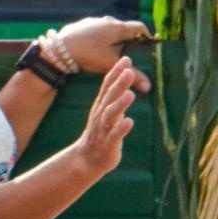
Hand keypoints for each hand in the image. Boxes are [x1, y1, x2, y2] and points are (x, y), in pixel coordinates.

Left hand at [55, 17, 152, 89]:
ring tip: (113, 52)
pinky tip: (95, 48)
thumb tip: (149, 87)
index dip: (146, 37)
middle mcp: (108, 20)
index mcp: (119, 27)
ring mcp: (94, 21)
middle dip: (130, 39)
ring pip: (110, 28)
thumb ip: (132, 75)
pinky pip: (97, 29)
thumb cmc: (89, 54)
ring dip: (114, 37)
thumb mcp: (111, 65)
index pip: (140, 27)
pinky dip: (100, 36)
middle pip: (125, 28)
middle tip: (131, 53)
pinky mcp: (82, 24)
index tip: (148, 48)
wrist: (60, 48)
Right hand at [72, 57, 137, 175]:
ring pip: (110, 115)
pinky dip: (121, 129)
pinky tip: (130, 121)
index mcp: (101, 106)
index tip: (126, 59)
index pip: (108, 86)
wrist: (87, 159)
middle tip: (129, 70)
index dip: (116, 72)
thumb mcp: (108, 111)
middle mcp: (101, 115)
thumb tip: (128, 73)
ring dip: (120, 105)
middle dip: (119, 84)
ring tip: (130, 94)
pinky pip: (114, 136)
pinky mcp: (108, 145)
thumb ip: (116, 94)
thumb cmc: (101, 133)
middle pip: (110, 97)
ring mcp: (103, 130)